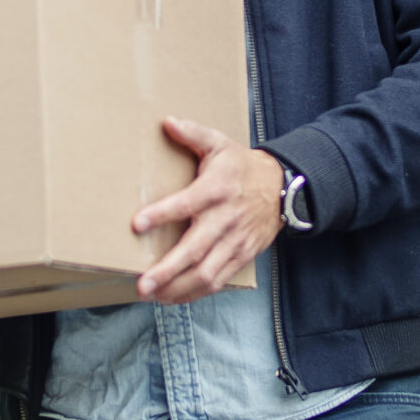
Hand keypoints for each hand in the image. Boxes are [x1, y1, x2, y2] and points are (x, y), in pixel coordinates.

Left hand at [131, 116, 283, 305]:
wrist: (282, 188)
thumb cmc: (242, 166)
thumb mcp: (220, 144)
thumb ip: (193, 134)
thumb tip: (166, 122)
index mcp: (216, 189)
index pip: (187, 203)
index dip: (163, 214)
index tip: (137, 224)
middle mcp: (225, 219)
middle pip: (195, 250)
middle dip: (167, 269)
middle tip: (142, 283)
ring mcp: (234, 242)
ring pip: (206, 272)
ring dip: (178, 288)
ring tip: (151, 296)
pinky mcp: (241, 257)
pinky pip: (217, 281)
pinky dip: (194, 293)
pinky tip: (172, 298)